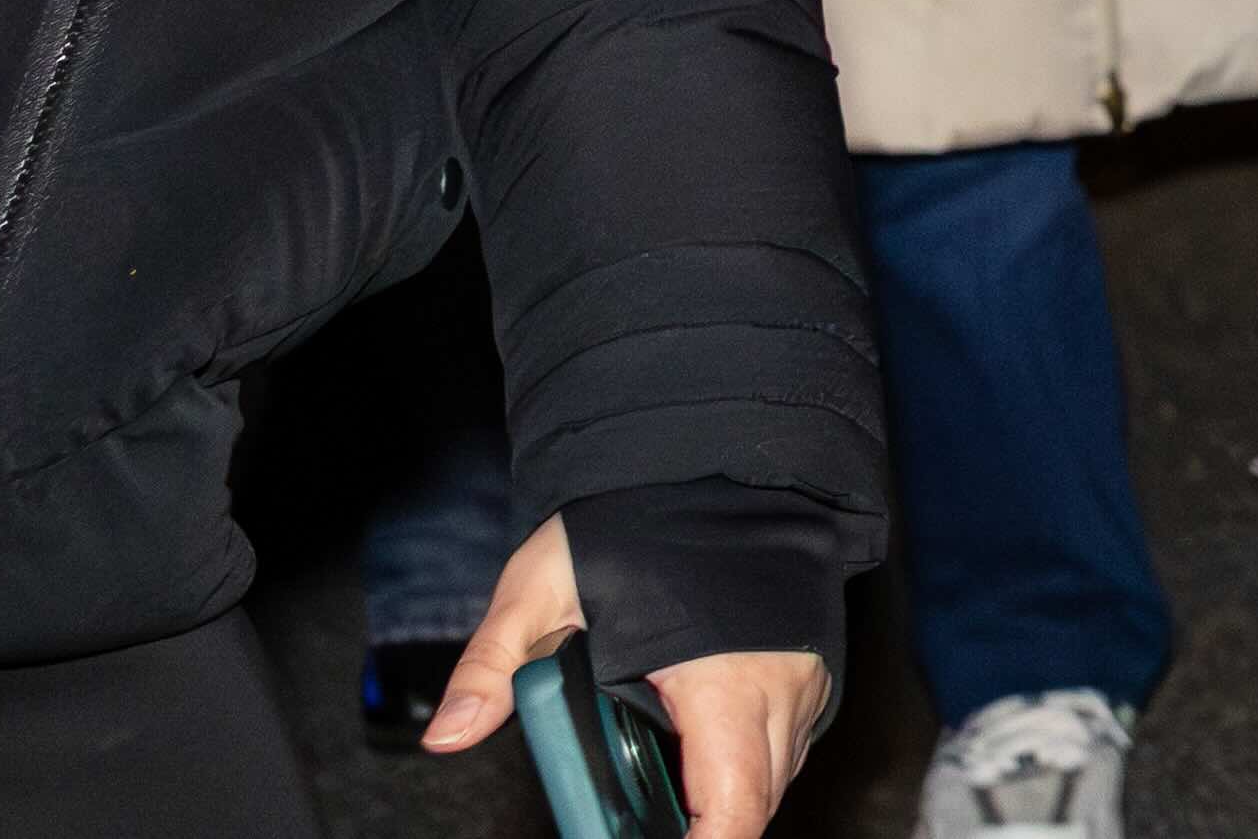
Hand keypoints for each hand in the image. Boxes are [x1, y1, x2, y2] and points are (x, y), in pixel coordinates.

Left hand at [425, 515, 826, 838]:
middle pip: (755, 800)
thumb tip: (447, 734)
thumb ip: (493, 664)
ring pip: (775, 774)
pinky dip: (746, 761)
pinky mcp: (810, 666)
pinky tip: (695, 745)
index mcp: (721, 680)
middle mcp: (778, 685)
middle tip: (641, 825)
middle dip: (704, 826)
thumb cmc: (634, 519)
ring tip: (660, 785)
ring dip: (726, 793)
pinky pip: (786, 740)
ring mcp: (803, 676)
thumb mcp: (542, 584)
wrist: (721, 455)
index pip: (734, 801)